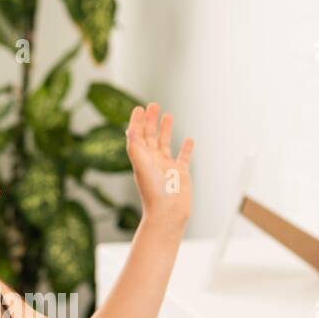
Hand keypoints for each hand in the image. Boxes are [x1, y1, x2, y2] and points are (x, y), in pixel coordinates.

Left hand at [126, 102, 192, 231]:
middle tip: (153, 104)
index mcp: (141, 158)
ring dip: (166, 129)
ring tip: (168, 115)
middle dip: (151, 120)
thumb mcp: (141, 165)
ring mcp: (167, 167)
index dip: (137, 122)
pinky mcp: (181, 173)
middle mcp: (153, 161)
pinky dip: (186, 148)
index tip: (139, 108)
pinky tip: (188, 139)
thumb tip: (129, 127)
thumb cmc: (153, 191)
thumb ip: (135, 145)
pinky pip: (183, 157)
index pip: (137, 136)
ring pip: (165, 143)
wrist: (168, 213)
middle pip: (150, 136)